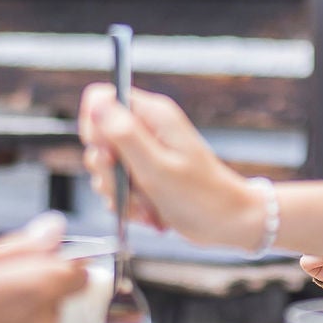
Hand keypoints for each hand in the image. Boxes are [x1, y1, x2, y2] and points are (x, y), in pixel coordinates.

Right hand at [79, 83, 262, 248]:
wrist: (229, 223)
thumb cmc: (201, 197)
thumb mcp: (157, 168)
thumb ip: (124, 135)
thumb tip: (97, 102)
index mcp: (152, 115)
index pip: (101, 99)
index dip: (94, 126)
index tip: (108, 155)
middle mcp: (147, 129)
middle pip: (98, 138)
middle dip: (106, 170)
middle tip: (131, 187)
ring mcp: (146, 153)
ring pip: (105, 167)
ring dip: (118, 193)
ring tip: (145, 205)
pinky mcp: (146, 175)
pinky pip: (118, 187)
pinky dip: (127, 204)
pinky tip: (148, 213)